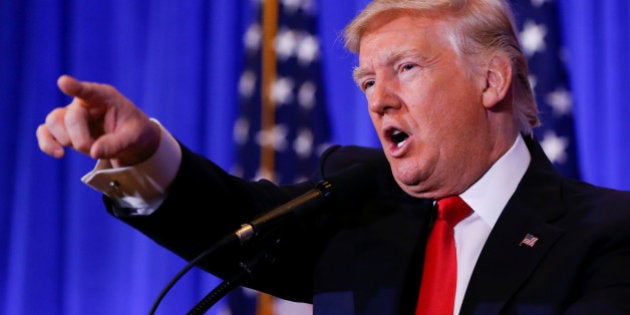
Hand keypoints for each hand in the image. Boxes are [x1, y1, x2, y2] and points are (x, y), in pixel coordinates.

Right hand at [36, 75, 160, 166]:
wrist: (131, 140)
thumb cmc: (134, 132)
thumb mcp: (134, 138)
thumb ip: (116, 144)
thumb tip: (94, 152)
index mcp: (105, 97)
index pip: (89, 91)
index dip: (75, 87)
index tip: (63, 82)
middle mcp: (84, 102)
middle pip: (69, 117)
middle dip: (80, 139)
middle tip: (96, 150)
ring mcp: (71, 114)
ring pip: (53, 122)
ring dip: (66, 140)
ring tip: (87, 149)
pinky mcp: (63, 128)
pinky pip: (45, 132)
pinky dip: (47, 143)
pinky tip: (59, 154)